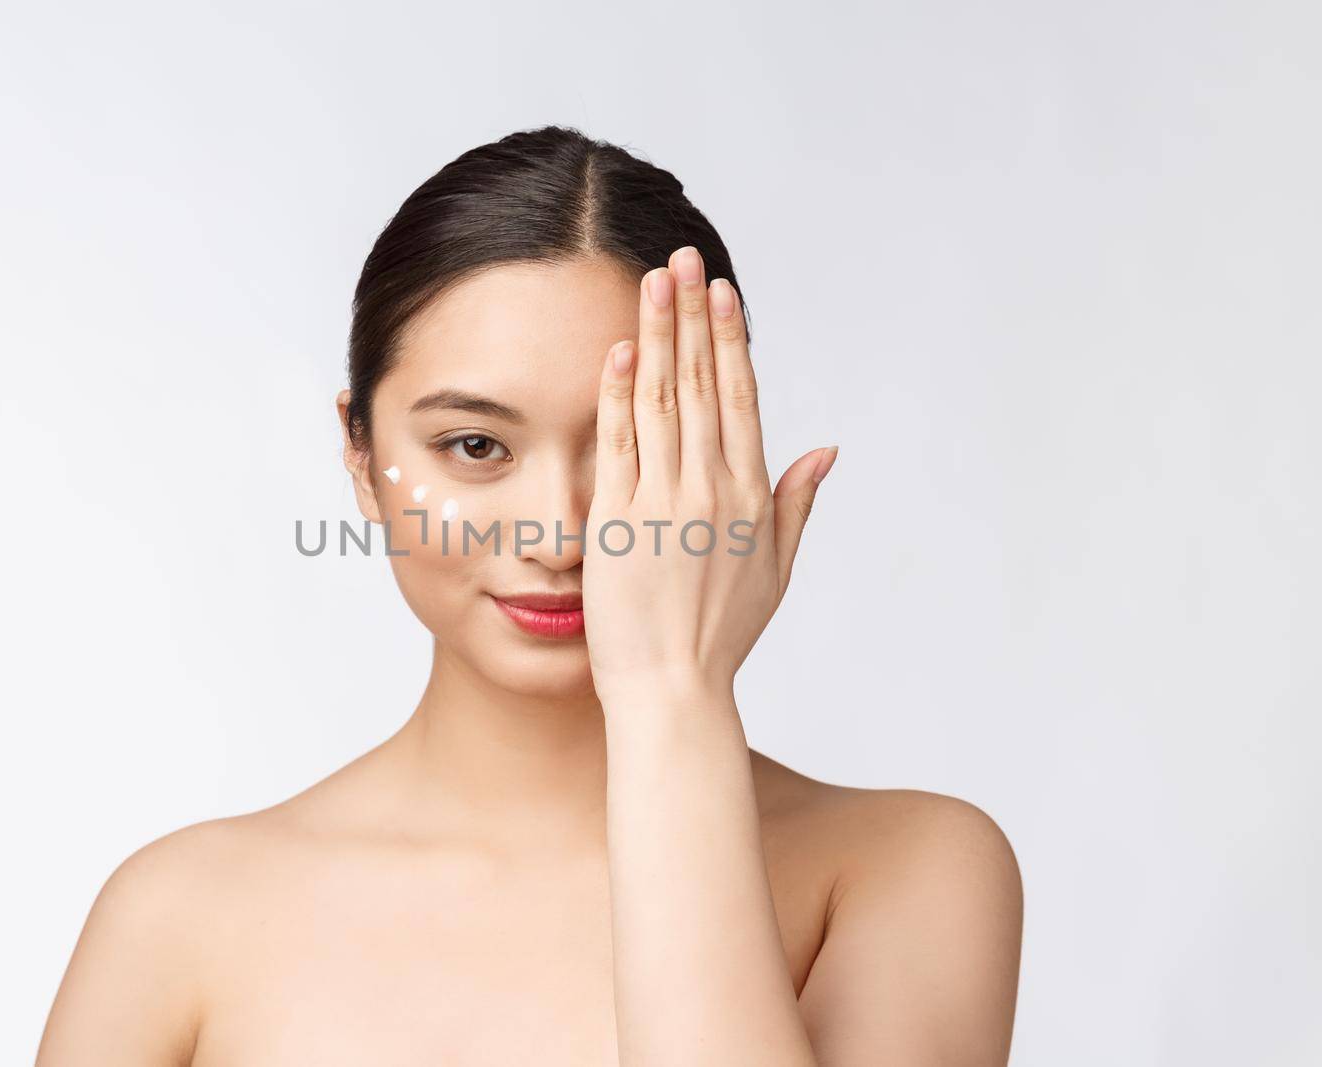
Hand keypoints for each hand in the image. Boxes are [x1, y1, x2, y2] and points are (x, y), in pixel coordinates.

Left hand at [582, 246, 836, 703]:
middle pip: (702, 384)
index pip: (740, 397)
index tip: (721, 292)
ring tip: (652, 282)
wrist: (673, 687)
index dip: (730, 340)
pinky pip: (619, 443)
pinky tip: (620, 351)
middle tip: (681, 258)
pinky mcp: (620, 518)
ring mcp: (664, 500)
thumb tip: (826, 450)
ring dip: (657, 336)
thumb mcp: (776, 569)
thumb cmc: (721, 634)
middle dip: (691, 316)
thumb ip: (798, 503)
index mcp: (750, 495)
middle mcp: (711, 488)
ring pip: (662, 400)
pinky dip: (619, 395)